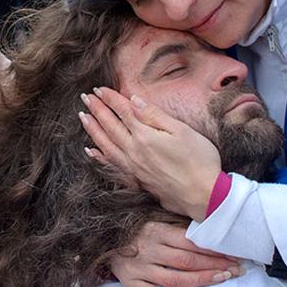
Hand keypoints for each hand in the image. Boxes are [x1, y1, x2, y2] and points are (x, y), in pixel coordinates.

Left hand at [80, 87, 219, 221]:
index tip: (99, 89)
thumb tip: (134, 100)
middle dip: (97, 110)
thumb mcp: (182, 131)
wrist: (204, 197)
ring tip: (82, 118)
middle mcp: (134, 152)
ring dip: (93, 130)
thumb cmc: (199, 161)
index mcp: (145, 136)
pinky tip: (90, 151)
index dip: (111, 99)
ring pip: (106, 145)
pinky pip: (111, 166)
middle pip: (110, 126)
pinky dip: (99, 157)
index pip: (123, 112)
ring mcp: (133, 168)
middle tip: (84, 98)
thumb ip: (155, 115)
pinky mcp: (136, 181)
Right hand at [109, 221, 241, 286]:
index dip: (214, 250)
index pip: (191, 243)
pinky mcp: (129, 280)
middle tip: (235, 269)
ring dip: (200, 280)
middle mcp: (150, 249)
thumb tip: (205, 227)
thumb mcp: (153, 218)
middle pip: (187, 261)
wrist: (100, 235)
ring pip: (174, 278)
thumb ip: (175, 225)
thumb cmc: (133, 226)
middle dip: (214, 265)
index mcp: (157, 231)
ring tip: (220, 279)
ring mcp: (139, 267)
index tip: (233, 254)